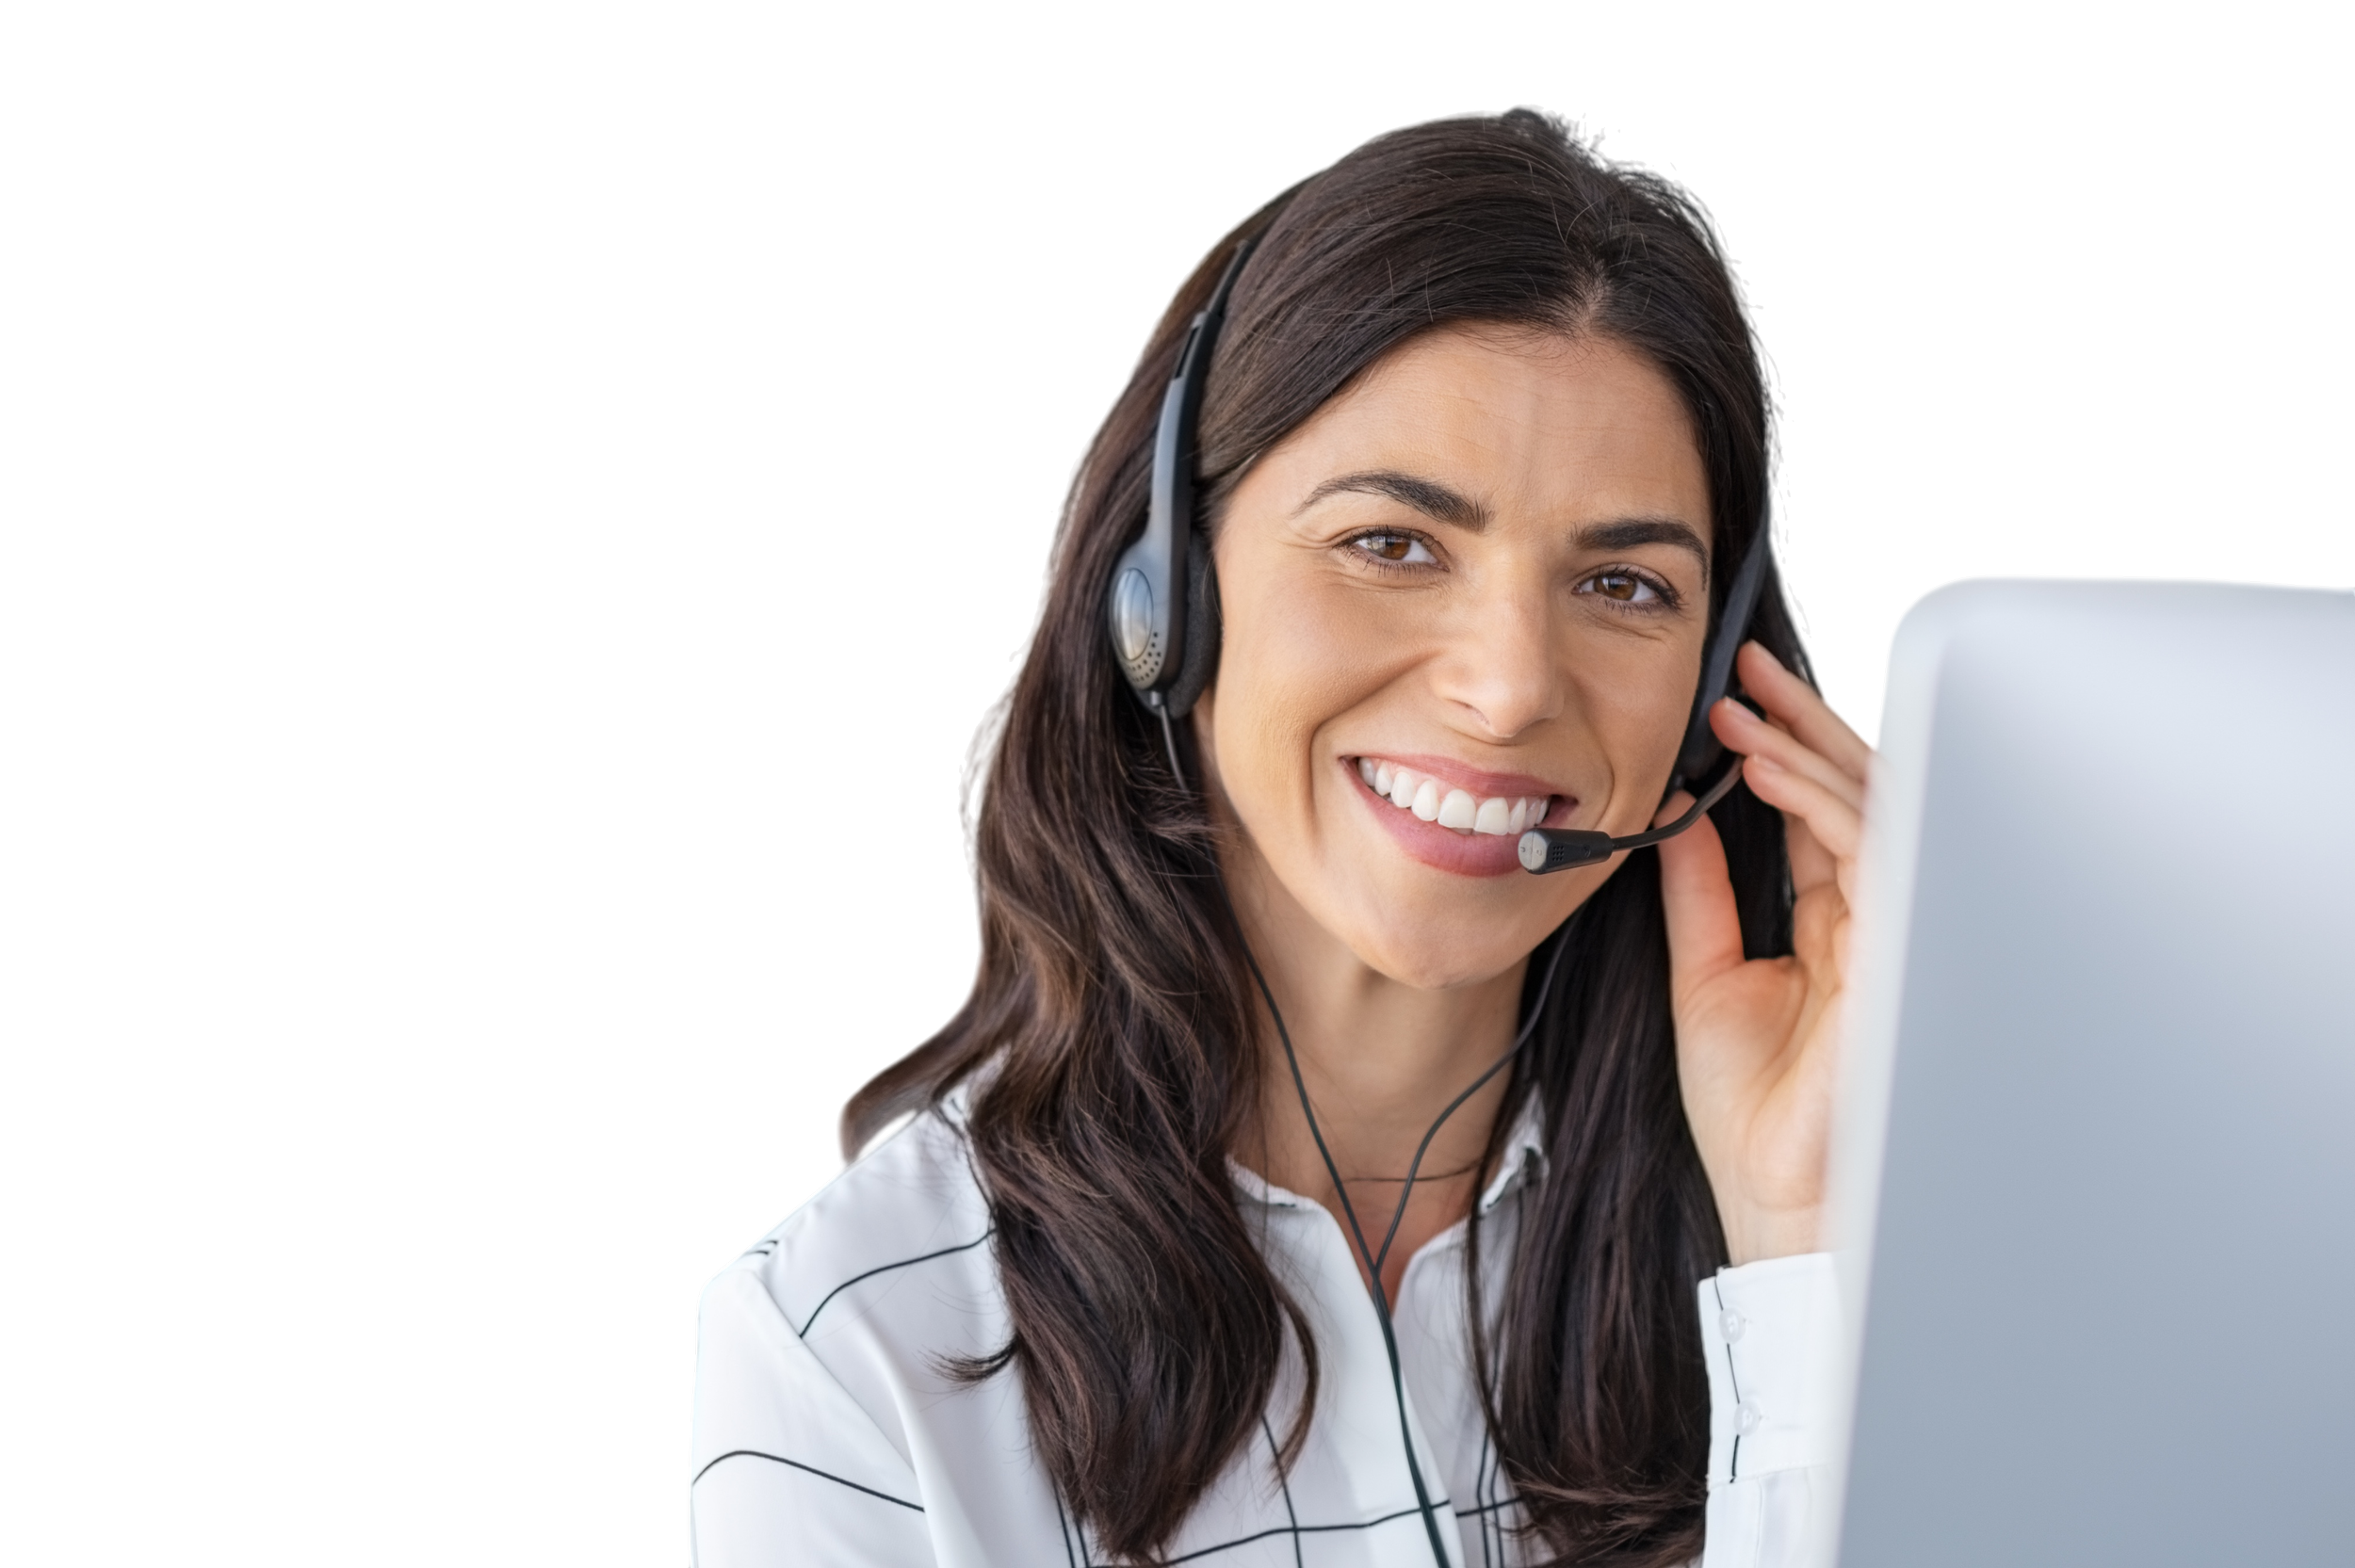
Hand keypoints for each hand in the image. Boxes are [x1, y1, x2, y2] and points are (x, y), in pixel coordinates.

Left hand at [1656, 640, 1870, 1265]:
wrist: (1780, 1199)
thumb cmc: (1757, 1115)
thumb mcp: (1706, 975)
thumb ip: (1700, 893)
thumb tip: (1675, 818)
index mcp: (1832, 924)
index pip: (1818, 813)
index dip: (1782, 749)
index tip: (1733, 698)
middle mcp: (1872, 918)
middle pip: (1856, 794)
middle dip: (1805, 722)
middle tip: (1750, 669)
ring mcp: (1893, 931)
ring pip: (1874, 808)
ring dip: (1806, 748)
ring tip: (1746, 710)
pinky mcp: (1899, 949)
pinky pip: (1871, 849)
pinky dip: (1820, 799)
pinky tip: (1767, 769)